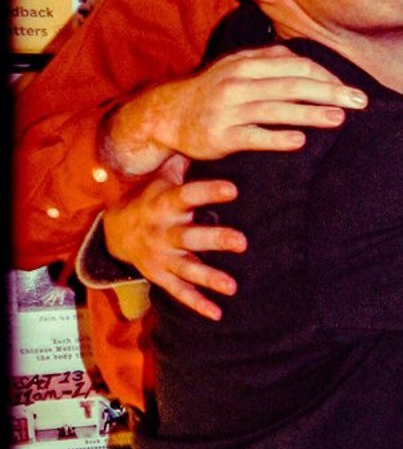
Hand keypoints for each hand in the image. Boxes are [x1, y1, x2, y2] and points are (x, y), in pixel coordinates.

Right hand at [101, 155, 246, 319]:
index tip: (233, 189)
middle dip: (215, 239)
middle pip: (190, 235)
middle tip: (242, 242)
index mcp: (164, 204)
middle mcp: (162, 231)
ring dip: (209, 277)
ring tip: (232, 286)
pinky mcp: (161, 276)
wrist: (114, 233)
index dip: (208, 192)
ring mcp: (161, 256)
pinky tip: (218, 313)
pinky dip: (197, 304)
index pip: (187, 195)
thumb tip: (200, 134)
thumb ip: (180, 163)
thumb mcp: (160, 180)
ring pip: (187, 267)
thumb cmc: (150, 200)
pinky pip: (179, 292)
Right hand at [104, 47, 364, 177]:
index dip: (326, 75)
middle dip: (330, 91)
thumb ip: (269, 62)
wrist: (166, 114)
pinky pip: (253, 136)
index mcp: (247, 63)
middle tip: (360, 101)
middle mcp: (239, 82)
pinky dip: (277, 137)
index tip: (350, 87)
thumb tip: (308, 62)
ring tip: (339, 118)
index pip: (295, 65)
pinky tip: (300, 141)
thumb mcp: (236, 68)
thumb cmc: (211, 92)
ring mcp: (229, 109)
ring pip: (276, 109)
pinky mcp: (221, 135)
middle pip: (293, 84)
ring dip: (310, 113)